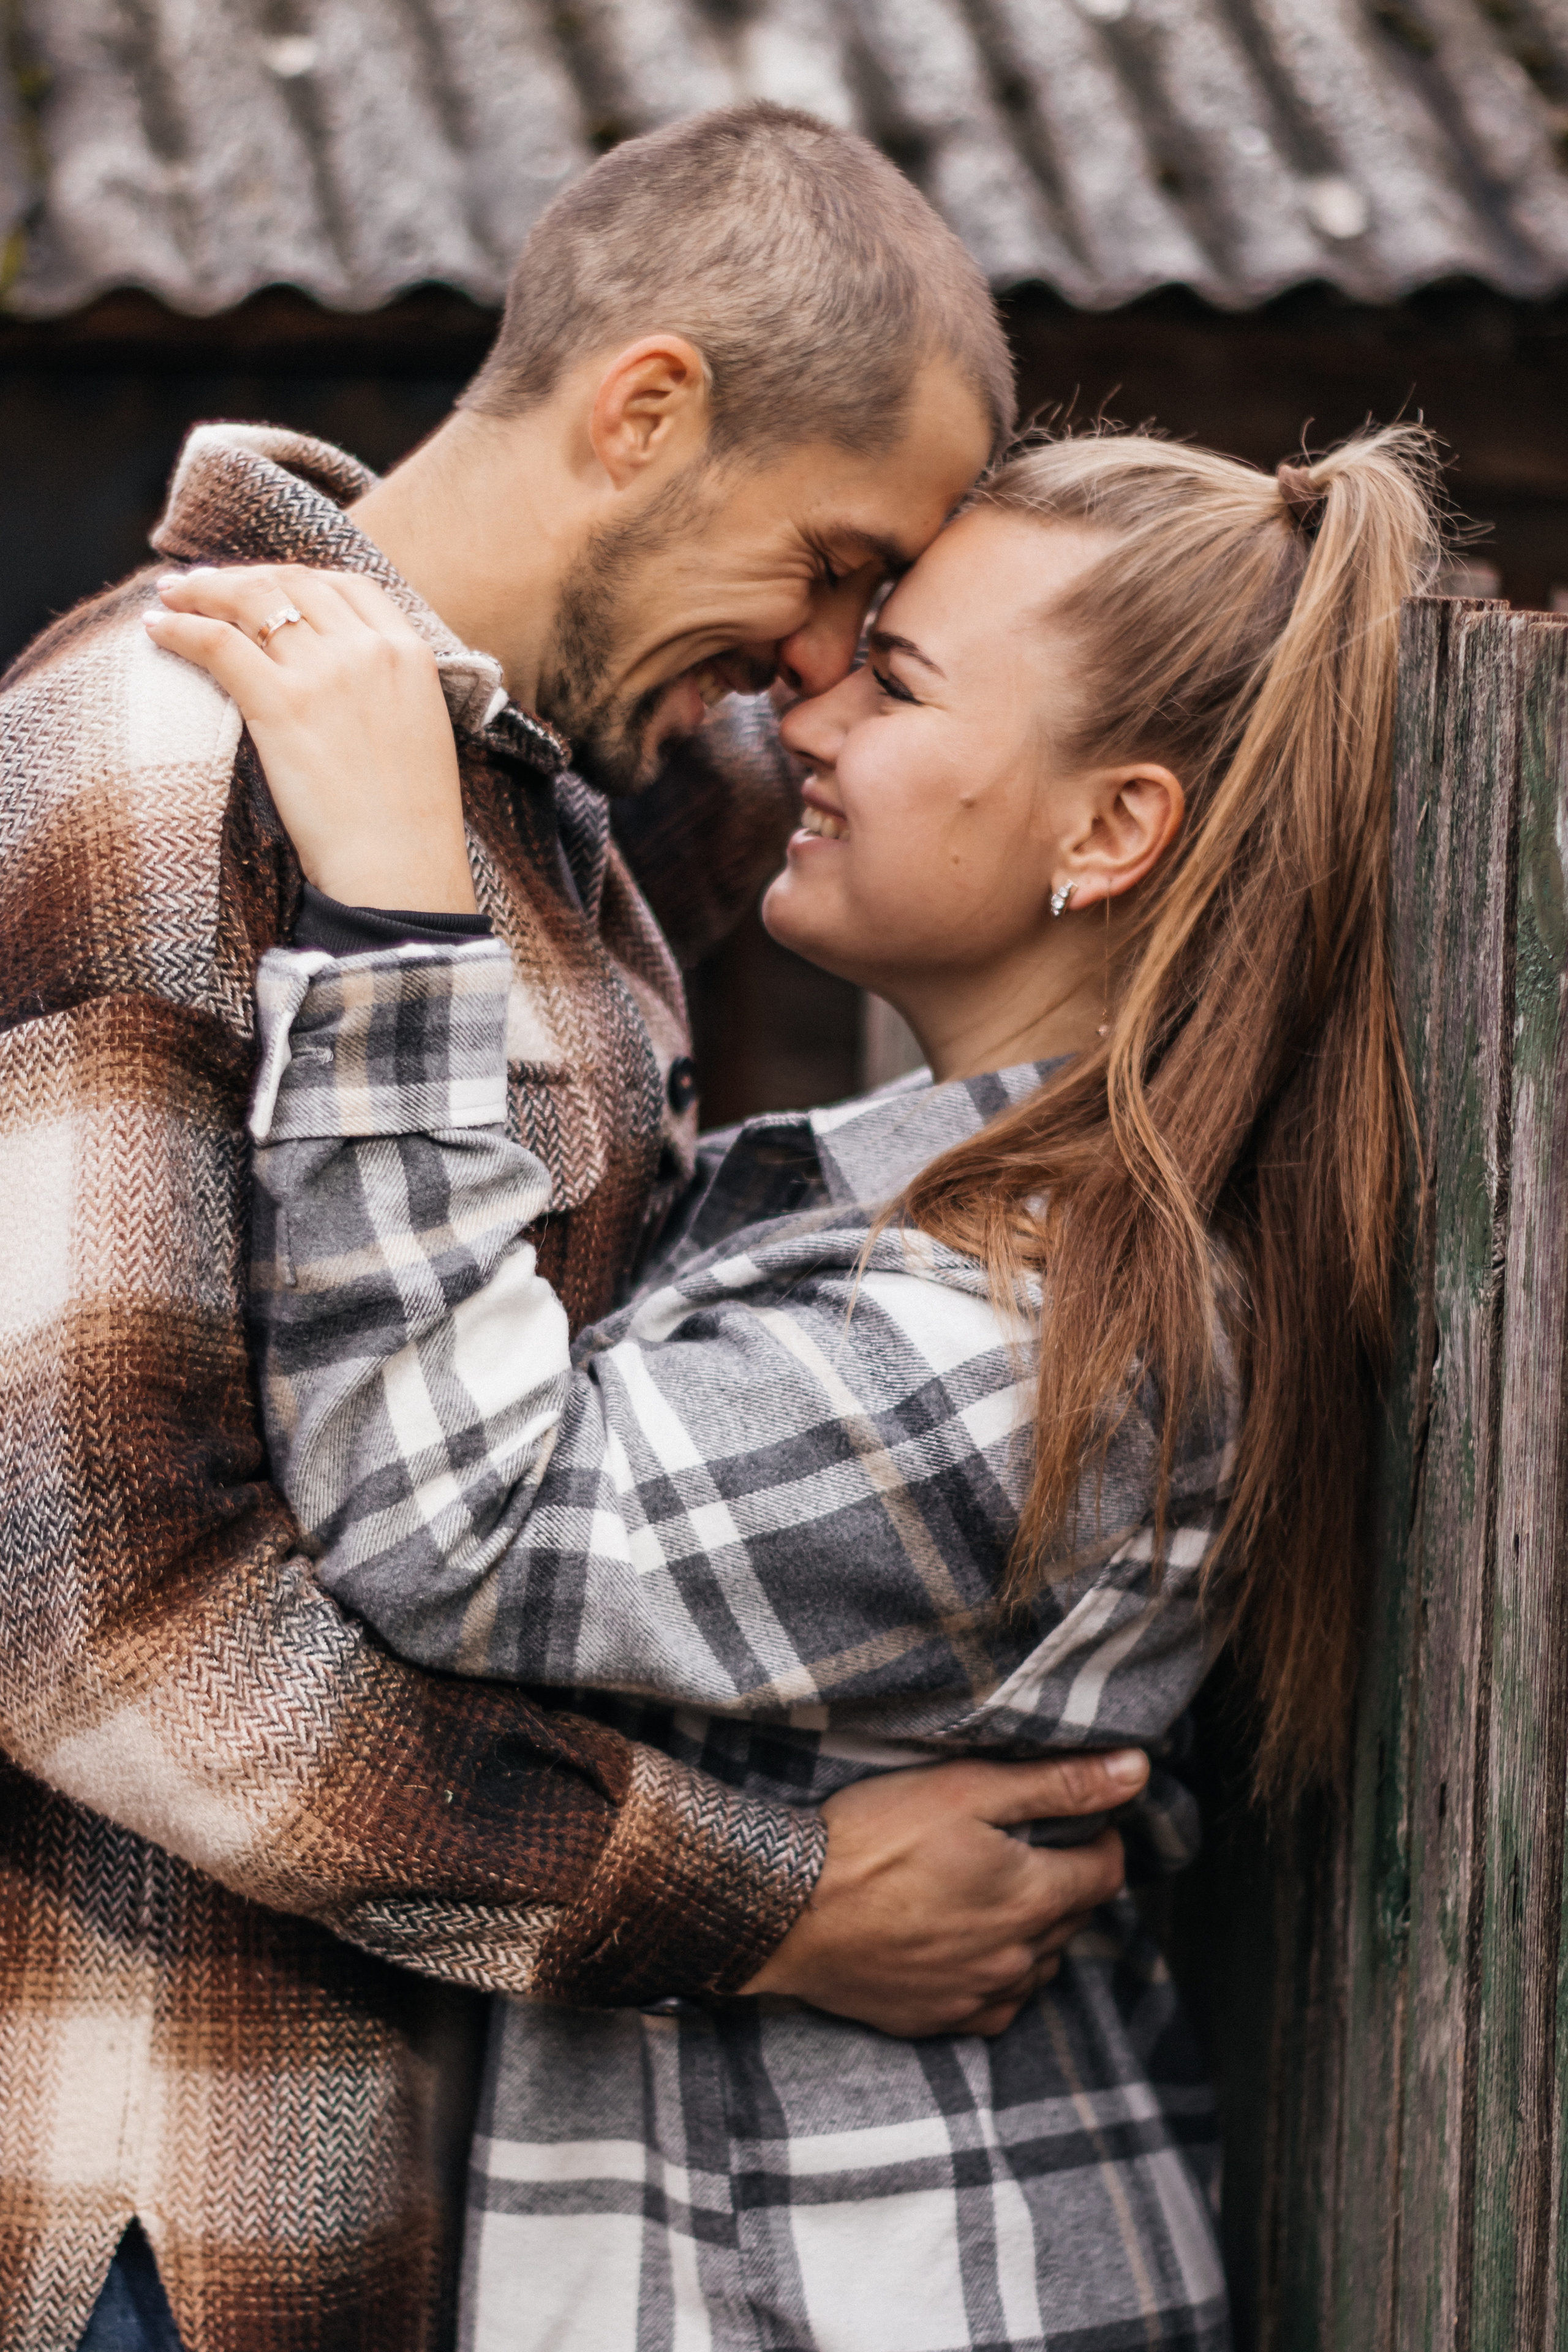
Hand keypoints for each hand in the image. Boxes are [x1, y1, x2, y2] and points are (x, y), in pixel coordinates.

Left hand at [144, 563, 476, 914]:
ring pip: (250, 600)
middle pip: (292, 583)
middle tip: (202, 587)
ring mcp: (324, 673)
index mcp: (410, 653)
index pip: (348, 586)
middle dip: (240, 578)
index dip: (297, 578)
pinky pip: (216, 643)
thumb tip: (349, 678)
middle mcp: (368, 650)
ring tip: (170, 599)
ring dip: (201, 591)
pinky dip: (180, 629)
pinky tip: (157, 632)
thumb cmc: (409, 820)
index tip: (266, 586)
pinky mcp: (281, 704)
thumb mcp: (421, 731)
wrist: (400, 869)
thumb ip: (389, 688)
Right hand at [743, 1749, 1146, 2037]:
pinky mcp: (937, 2020)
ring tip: (992, 1892)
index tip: (1077, 1819)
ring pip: (1037, 1964)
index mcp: (1032, 1898)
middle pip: (1072, 1918)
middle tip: (1026, 1846)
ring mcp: (976, 1996)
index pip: (1105, 1872)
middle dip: (1064, 1879)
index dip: (1099, 1838)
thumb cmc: (873, 1837)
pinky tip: (964, 1944)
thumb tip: (1136, 1772)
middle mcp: (1016, 1958)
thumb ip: (1058, 1785)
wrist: (787, 1909)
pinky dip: (995, 1974)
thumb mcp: (968, 1789)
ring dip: (1033, 1930)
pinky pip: (995, 2005)